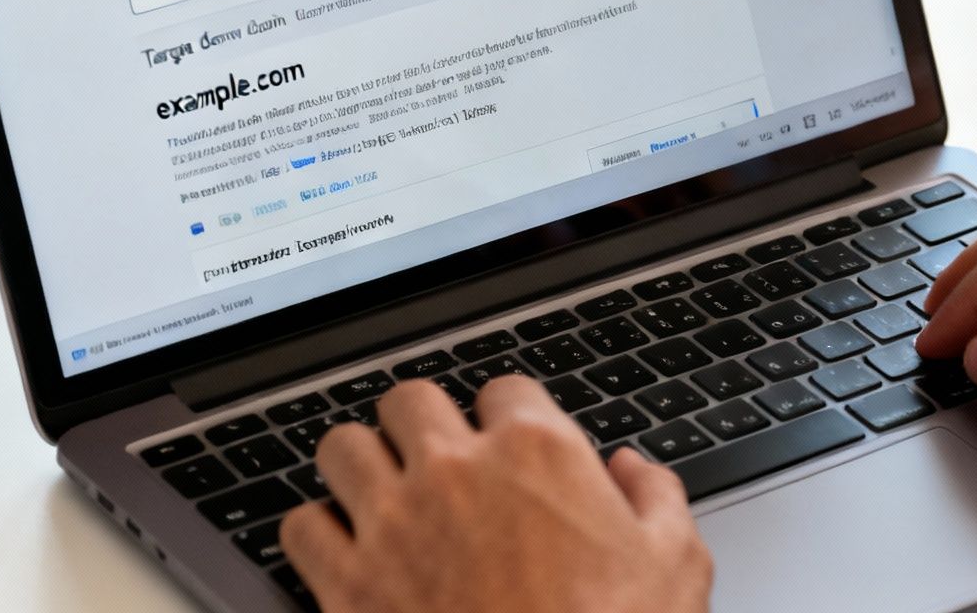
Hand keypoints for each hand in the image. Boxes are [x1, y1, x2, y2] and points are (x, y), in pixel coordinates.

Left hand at [280, 375, 711, 612]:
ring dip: (361, 467)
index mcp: (536, 453)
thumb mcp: (675, 564)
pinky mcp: (348, 586)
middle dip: (424, 426)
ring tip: (382, 493)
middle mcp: (455, 474)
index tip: (511, 447)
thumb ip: (656, 497)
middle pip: (409, 400)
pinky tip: (345, 552)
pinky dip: (318, 536)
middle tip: (438, 460)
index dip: (510, 420)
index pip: (504, 390)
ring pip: (341, 449)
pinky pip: (300, 528)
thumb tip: (633, 471)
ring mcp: (393, 527)